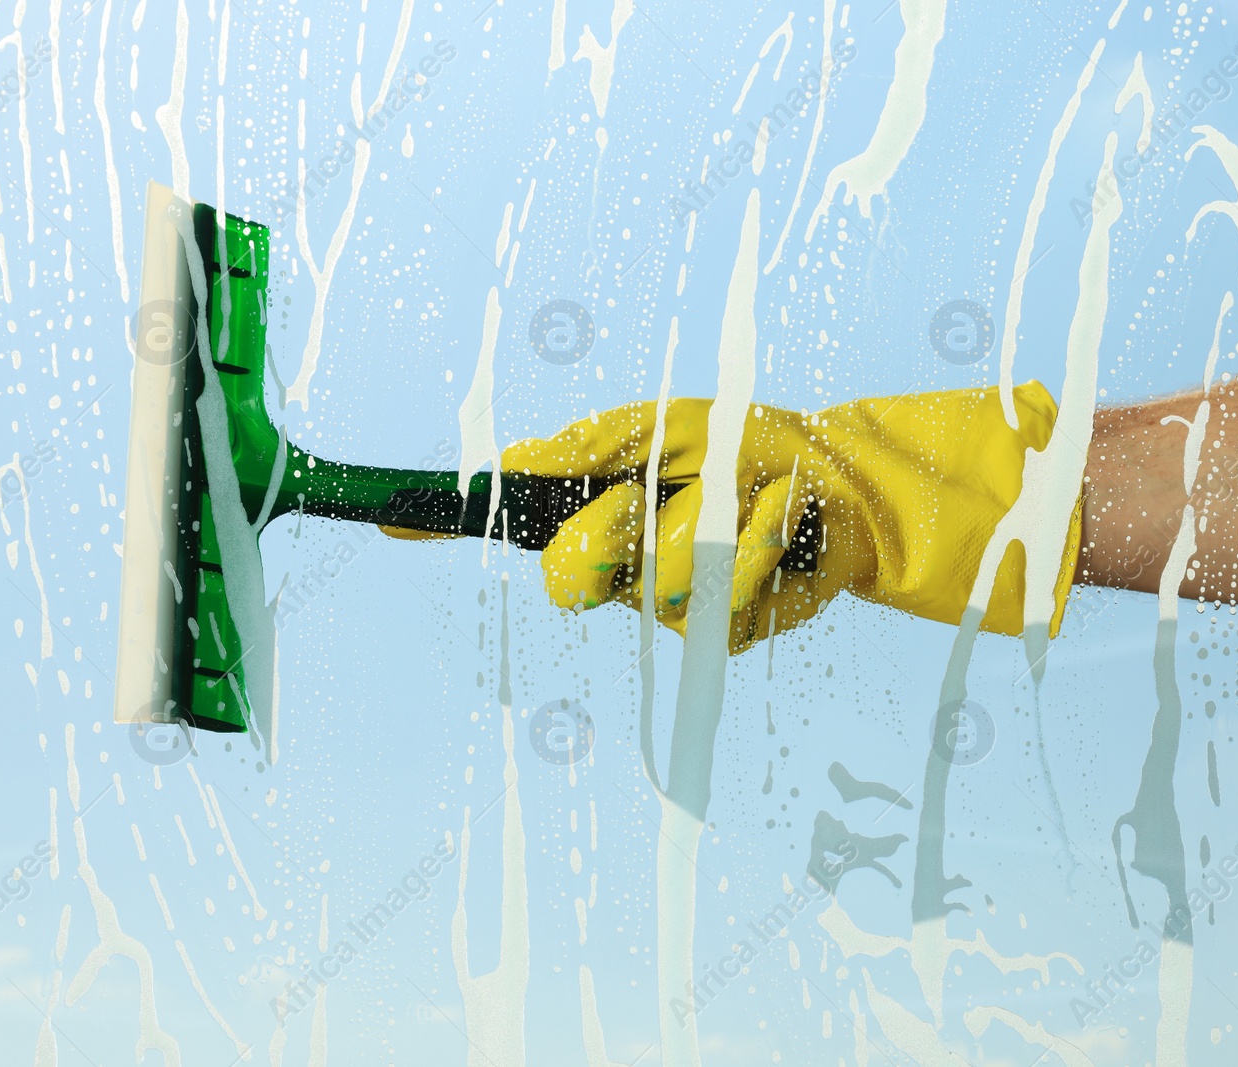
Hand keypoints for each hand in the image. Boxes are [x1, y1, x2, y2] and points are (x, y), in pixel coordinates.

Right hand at [502, 383, 1081, 652]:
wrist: (845, 480)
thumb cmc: (751, 445)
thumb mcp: (670, 426)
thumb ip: (591, 447)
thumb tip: (508, 465)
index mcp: (593, 510)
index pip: (508, 524)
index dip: (447, 525)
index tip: (391, 521)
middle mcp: (619, 566)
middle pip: (567, 578)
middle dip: (609, 531)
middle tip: (649, 502)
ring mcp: (671, 605)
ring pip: (659, 583)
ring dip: (712, 523)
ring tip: (750, 493)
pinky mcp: (729, 630)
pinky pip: (729, 593)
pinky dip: (762, 538)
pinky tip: (782, 520)